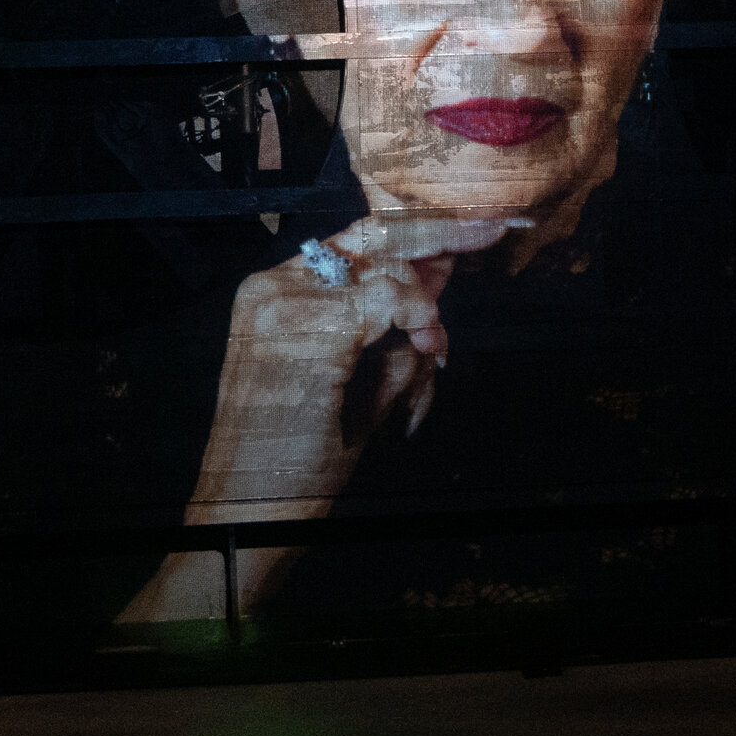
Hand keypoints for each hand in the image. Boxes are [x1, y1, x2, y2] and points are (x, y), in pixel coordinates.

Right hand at [195, 212, 511, 516]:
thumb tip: (441, 270)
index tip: (475, 224)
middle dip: (441, 240)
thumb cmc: (296, 453)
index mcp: (275, 290)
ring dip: (427, 311)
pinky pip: (387, 305)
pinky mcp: (304, 330)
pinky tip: (429, 349)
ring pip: (388, 274)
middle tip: (487, 237)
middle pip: (377, 241)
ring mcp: (283, 305)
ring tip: (435, 349)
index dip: (421, 228)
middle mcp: (273, 287)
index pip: (358, 238)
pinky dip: (419, 323)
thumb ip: (394, 323)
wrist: (249, 511)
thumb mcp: (355, 376)